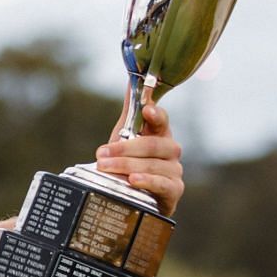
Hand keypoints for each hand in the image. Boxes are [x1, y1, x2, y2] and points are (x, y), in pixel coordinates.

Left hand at [95, 90, 183, 213]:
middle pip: (153, 144)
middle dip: (125, 148)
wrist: (135, 197)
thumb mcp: (126, 136)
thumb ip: (130, 111)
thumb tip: (131, 79)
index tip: (146, 110)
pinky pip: (162, 184)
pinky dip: (147, 181)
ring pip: (154, 164)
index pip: (162, 120)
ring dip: (127, 165)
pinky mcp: (174, 190)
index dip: (156, 114)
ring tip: (106, 167)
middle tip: (102, 154)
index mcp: (160, 134)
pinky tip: (133, 180)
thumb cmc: (132, 163)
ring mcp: (174, 171)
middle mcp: (170, 150)